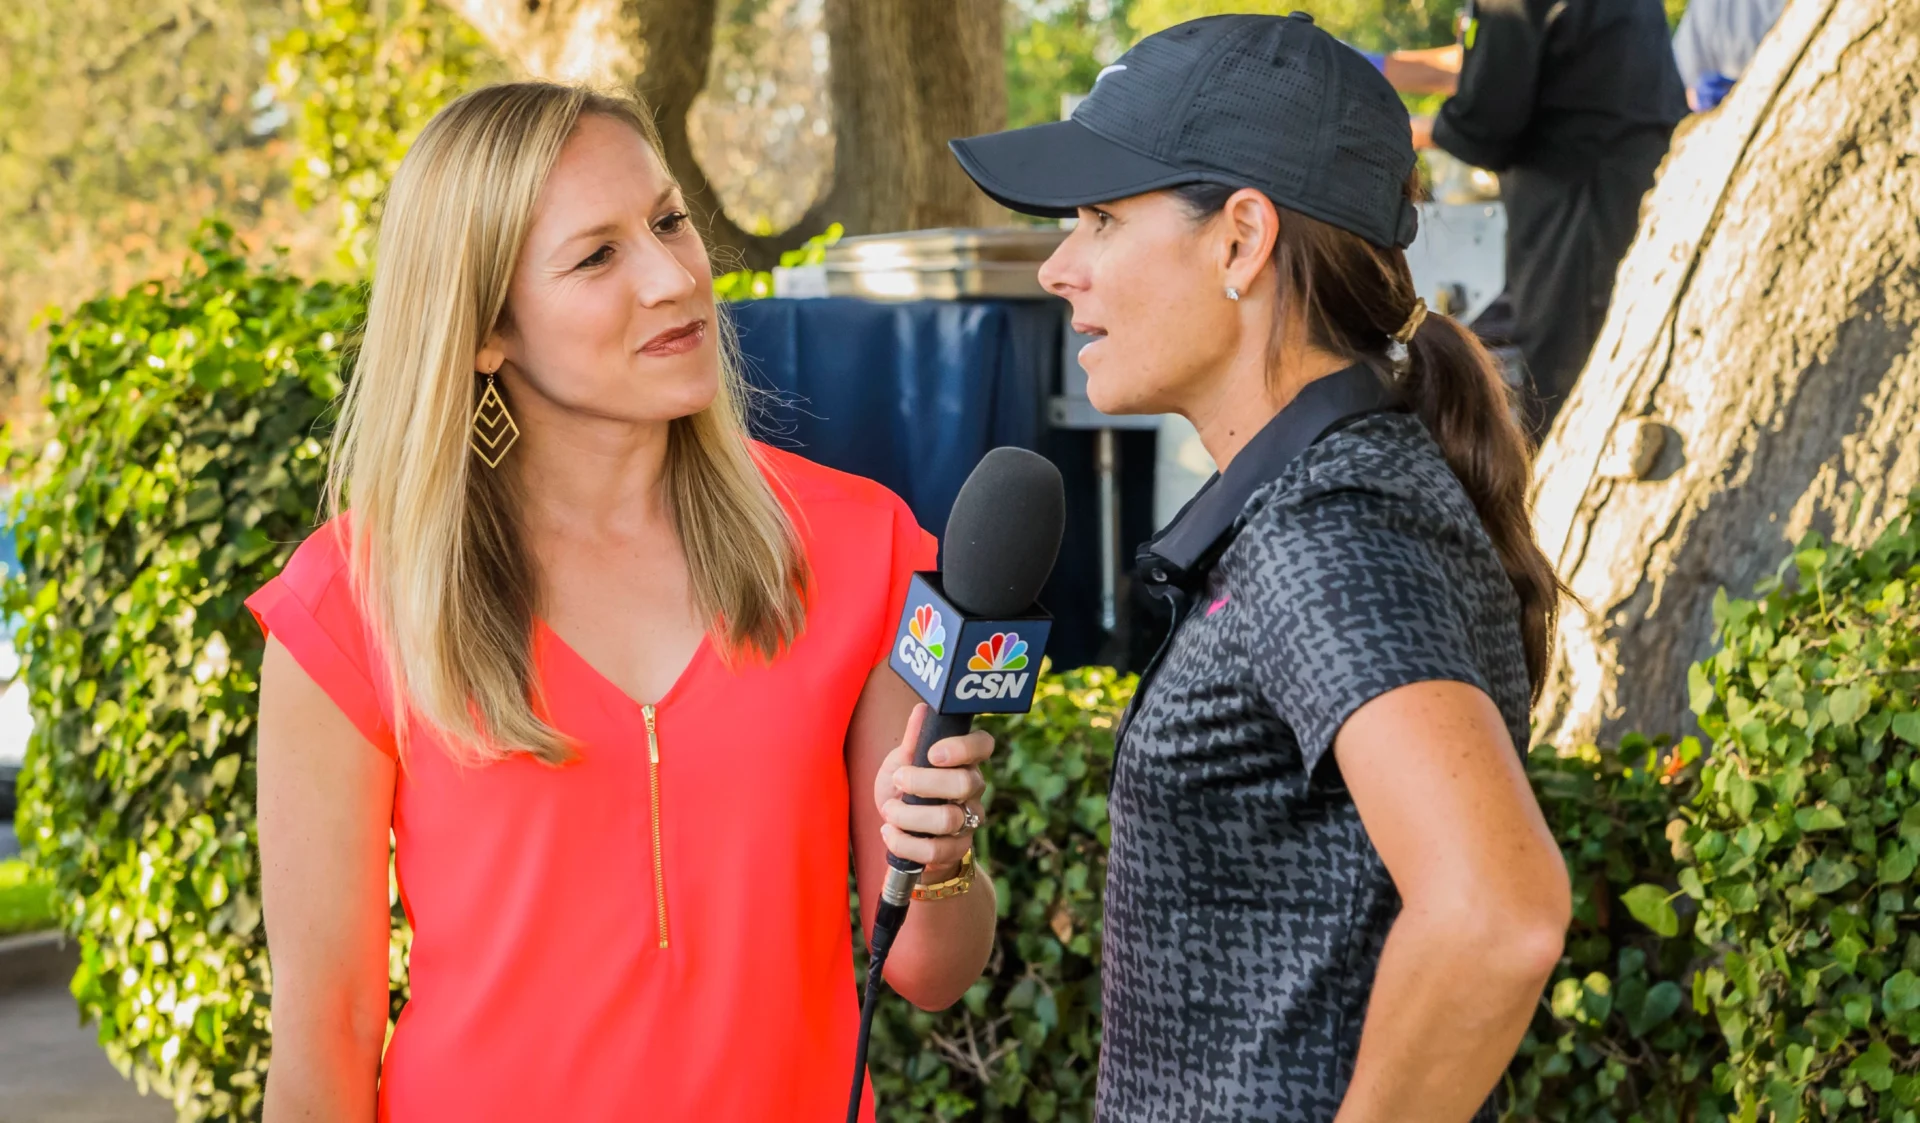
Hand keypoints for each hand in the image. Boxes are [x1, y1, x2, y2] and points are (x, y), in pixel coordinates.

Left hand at [874, 704, 991, 881]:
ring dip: (908, 815)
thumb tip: (922, 709)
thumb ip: (912, 741)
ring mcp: (968, 821)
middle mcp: (974, 789)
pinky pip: (936, 850)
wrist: (899, 832)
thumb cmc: (904, 789)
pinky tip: (888, 832)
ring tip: (887, 810)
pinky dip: (904, 842)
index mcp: (964, 760)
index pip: (983, 745)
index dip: (963, 748)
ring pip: (948, 819)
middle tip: (898, 780)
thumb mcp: (901, 762)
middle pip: (965, 784)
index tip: (932, 754)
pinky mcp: (956, 849)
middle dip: (924, 783)